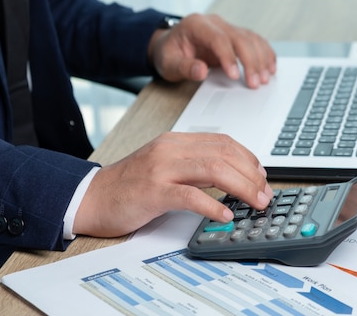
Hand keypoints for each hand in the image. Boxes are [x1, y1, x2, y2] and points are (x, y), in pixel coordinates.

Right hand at [73, 132, 273, 237]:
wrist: (90, 197)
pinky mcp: (153, 191)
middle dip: (252, 174)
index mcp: (175, 141)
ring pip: (214, 170)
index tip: (262, 176)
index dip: (248, 158)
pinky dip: (213, 205)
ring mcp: (161, 168)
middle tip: (265, 194)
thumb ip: (194, 166)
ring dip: (242, 187)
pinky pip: (191, 196)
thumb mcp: (165, 165)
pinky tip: (225, 215)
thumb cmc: (129, 185)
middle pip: (224, 154)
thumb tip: (231, 177)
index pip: (223, 142)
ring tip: (256, 202)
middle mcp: (170, 149)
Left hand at [148, 13, 276, 88]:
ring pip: (251, 38)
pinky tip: (270, 66)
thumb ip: (184, 67)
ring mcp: (226, 28)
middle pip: (240, 38)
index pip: (218, 39)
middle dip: (250, 61)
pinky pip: (254, 41)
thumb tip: (201, 71)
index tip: (234, 76)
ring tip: (265, 78)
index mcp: (197, 25)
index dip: (229, 57)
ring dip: (261, 58)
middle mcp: (215, 23)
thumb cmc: (169, 52)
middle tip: (255, 83)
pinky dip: (265, 53)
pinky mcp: (235, 36)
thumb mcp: (169, 63)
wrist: (170, 44)